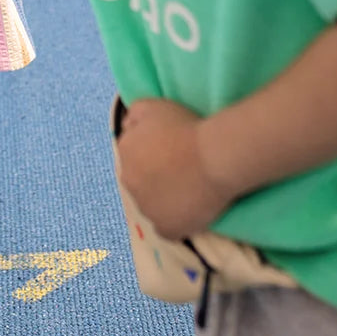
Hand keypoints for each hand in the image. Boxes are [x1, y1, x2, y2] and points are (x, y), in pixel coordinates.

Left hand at [117, 98, 233, 238]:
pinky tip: (191, 209)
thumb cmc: (185, 127)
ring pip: (151, 206)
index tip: (170, 155)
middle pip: (139, 183)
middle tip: (179, 173)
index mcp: (123, 154)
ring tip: (187, 191)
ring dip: (164, 200)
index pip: (133, 157)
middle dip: (154, 179)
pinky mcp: (165, 230)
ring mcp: (146, 210)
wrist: (213, 157)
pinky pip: (167, 227)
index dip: (152, 156)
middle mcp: (128, 184)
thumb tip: (127, 127)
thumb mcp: (150, 105)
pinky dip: (177, 220)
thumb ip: (132, 116)